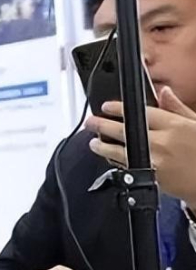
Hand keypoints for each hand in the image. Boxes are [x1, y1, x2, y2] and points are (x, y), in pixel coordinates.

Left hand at [86, 87, 195, 203]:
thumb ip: (177, 108)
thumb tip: (164, 92)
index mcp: (175, 125)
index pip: (141, 113)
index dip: (119, 109)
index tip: (106, 107)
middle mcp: (162, 142)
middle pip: (124, 131)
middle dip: (102, 126)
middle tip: (91, 122)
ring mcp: (154, 161)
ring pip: (119, 152)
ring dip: (103, 146)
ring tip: (93, 143)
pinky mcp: (150, 178)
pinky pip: (126, 168)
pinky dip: (116, 162)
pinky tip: (109, 157)